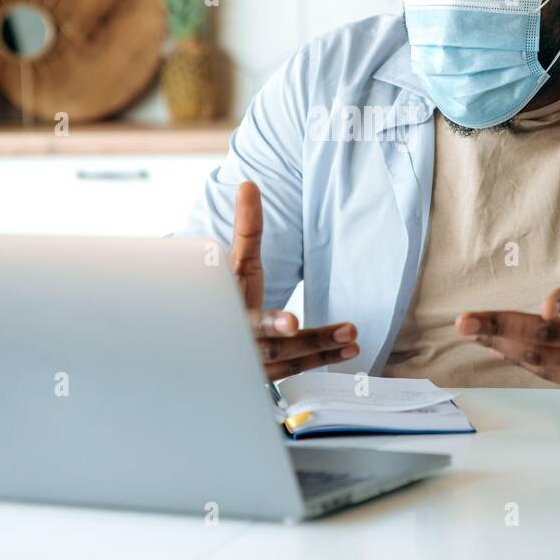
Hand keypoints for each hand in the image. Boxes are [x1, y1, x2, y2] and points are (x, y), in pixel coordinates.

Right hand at [231, 181, 358, 379]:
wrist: (208, 336)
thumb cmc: (227, 294)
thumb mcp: (235, 260)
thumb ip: (246, 226)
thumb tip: (248, 185)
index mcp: (228, 307)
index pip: (246, 310)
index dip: (268, 318)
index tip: (291, 321)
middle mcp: (238, 337)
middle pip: (268, 341)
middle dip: (294, 336)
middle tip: (299, 327)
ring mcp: (251, 360)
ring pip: (287, 358)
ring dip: (320, 347)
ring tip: (350, 335)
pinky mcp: (266, 374)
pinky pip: (296, 368)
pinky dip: (323, 359)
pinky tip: (349, 350)